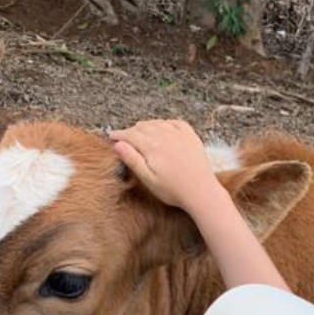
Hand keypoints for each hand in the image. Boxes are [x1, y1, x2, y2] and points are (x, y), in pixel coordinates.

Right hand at [109, 120, 225, 211]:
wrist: (201, 192)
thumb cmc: (173, 190)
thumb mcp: (148, 179)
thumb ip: (133, 160)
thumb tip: (117, 144)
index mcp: (152, 146)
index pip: (130, 135)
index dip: (119, 135)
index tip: (111, 136)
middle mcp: (164, 135)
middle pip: (142, 127)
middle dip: (131, 131)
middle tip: (125, 137)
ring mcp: (179, 134)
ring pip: (157, 123)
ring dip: (147, 125)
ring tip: (141, 131)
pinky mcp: (191, 136)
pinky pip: (175, 122)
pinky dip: (165, 123)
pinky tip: (163, 127)